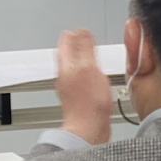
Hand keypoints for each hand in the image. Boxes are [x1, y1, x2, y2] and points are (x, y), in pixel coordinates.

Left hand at [55, 28, 111, 144]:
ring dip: (82, 58)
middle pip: (67, 54)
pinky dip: (87, 73)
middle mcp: (65, 75)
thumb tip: (81, 32)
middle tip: (85, 38)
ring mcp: (71, 87)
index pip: (65, 42)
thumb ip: (85, 49)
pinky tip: (95, 77)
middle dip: (76, 45)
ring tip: (91, 54)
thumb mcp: (89, 68)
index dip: (74, 34)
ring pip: (74, 66)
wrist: (88, 129)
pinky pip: (81, 79)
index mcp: (66, 65)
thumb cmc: (87, 103)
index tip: (82, 31)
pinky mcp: (79, 97)